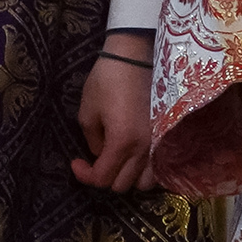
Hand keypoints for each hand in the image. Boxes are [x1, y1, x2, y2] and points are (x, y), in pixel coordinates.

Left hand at [72, 33, 154, 191]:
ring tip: (118, 161)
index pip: (102, 178)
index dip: (84, 175)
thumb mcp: (87, 112)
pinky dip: (146, 169)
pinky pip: (159, 165)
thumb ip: (93, 140)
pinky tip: (136, 156)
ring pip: (146, 181)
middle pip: (123, 185)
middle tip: (95, 161)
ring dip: (129, 176)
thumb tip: (100, 153)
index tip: (75, 162)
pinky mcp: (166, 134)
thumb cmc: (107, 80)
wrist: (137, 56)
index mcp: (122, 142)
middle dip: (105, 177)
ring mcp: (159, 142)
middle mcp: (144, 148)